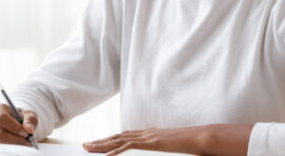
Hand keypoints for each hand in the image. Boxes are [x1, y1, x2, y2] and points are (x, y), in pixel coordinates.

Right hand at [0, 103, 37, 146]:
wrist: (12, 122)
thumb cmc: (19, 117)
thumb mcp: (27, 114)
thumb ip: (30, 119)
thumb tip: (29, 129)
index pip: (1, 118)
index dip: (14, 127)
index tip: (26, 133)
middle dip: (15, 140)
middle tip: (28, 142)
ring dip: (13, 145)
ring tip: (24, 144)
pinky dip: (8, 149)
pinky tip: (17, 146)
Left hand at [83, 126, 205, 155]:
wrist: (199, 137)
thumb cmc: (188, 143)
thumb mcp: (169, 145)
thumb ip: (158, 145)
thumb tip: (154, 147)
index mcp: (147, 133)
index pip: (123, 135)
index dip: (109, 139)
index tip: (97, 143)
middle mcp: (144, 132)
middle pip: (117, 136)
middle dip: (100, 141)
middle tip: (85, 145)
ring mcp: (147, 136)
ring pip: (119, 140)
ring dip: (102, 145)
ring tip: (89, 148)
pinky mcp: (152, 142)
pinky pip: (131, 146)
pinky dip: (118, 150)